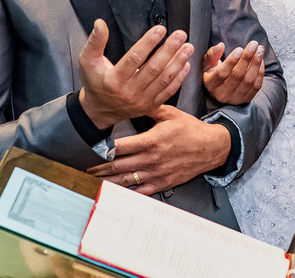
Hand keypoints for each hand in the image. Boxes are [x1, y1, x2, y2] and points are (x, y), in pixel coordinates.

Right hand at [77, 20, 193, 128]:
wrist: (100, 111)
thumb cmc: (95, 83)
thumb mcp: (88, 61)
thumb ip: (94, 42)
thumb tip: (100, 24)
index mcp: (114, 80)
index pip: (134, 59)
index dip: (148, 43)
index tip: (159, 30)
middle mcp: (130, 92)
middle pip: (153, 69)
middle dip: (169, 50)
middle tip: (180, 35)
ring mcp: (142, 100)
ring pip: (164, 80)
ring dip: (178, 62)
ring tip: (187, 47)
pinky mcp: (151, 105)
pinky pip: (168, 91)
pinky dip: (179, 78)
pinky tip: (186, 64)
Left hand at [86, 105, 231, 194]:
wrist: (211, 147)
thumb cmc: (191, 129)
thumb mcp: (170, 114)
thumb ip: (150, 108)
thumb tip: (134, 100)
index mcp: (151, 141)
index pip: (120, 147)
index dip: (102, 151)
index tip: (88, 151)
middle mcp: (151, 159)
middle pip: (118, 166)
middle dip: (98, 169)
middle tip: (82, 170)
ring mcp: (156, 173)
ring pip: (125, 181)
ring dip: (107, 183)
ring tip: (91, 183)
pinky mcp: (162, 183)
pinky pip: (140, 192)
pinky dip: (125, 194)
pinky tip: (114, 195)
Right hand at [202, 41, 264, 104]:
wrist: (221, 90)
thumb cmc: (213, 72)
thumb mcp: (208, 63)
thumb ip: (212, 54)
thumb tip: (221, 46)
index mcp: (211, 84)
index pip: (222, 73)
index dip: (231, 61)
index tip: (240, 48)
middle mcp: (223, 94)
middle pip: (238, 75)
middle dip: (247, 58)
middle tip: (254, 44)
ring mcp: (236, 98)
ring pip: (249, 80)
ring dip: (256, 63)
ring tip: (260, 49)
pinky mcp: (246, 99)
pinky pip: (256, 85)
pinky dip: (260, 72)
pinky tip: (261, 60)